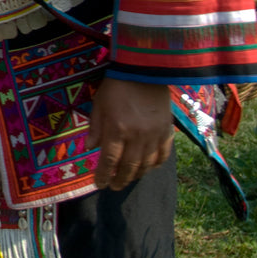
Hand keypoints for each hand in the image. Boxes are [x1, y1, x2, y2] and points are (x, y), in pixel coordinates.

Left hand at [87, 76, 172, 190]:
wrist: (145, 71)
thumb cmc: (117, 86)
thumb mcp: (99, 104)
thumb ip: (95, 127)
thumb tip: (90, 148)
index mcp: (117, 129)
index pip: (109, 160)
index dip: (103, 175)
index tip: (99, 185)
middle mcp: (137, 136)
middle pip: (129, 167)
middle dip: (120, 180)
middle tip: (114, 186)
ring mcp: (154, 135)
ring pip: (146, 165)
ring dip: (136, 175)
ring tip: (128, 179)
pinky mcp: (167, 132)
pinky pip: (163, 155)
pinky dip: (155, 164)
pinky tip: (148, 167)